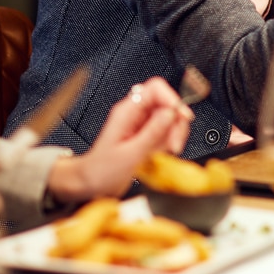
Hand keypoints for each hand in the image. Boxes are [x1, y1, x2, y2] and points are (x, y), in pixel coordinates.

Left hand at [47, 76, 192, 201]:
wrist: (92, 183)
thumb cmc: (101, 170)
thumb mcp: (130, 153)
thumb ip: (152, 132)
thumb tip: (171, 114)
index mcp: (127, 112)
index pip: (155, 89)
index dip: (171, 99)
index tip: (181, 116)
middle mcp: (135, 115)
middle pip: (166, 103)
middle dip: (176, 121)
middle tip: (175, 141)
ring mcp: (143, 125)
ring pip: (170, 118)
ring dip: (176, 133)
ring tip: (171, 149)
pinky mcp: (148, 136)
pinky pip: (167, 131)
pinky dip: (172, 141)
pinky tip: (165, 152)